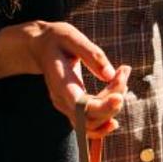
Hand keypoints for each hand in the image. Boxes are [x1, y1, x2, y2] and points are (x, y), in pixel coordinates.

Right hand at [0, 20, 129, 138]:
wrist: (39, 47)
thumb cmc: (56, 40)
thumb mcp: (72, 37)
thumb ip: (92, 55)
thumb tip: (111, 74)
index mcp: (60, 83)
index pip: (81, 106)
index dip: (101, 107)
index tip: (119, 97)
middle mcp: (62, 101)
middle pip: (92, 116)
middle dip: (114, 98)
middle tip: (123, 71)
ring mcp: (66, 107)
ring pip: (94, 121)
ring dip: (114, 105)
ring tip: (121, 76)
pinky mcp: (73, 109)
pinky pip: (91, 123)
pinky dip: (108, 113)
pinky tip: (118, 96)